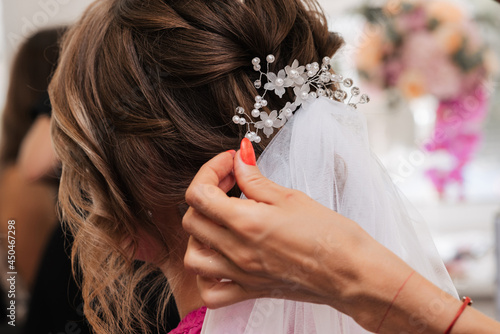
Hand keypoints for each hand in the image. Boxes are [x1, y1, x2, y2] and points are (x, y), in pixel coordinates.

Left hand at [183, 140, 499, 332]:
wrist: (352, 274)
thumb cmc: (331, 235)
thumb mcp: (291, 198)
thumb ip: (256, 180)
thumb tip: (239, 159)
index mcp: (246, 222)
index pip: (199, 193)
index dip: (210, 170)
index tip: (230, 162)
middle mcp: (236, 251)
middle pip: (191, 219)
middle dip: (206, 193)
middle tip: (231, 183)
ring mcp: (240, 274)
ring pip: (192, 256)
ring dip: (200, 234)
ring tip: (222, 220)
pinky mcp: (250, 290)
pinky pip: (210, 290)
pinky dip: (206, 274)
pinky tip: (222, 257)